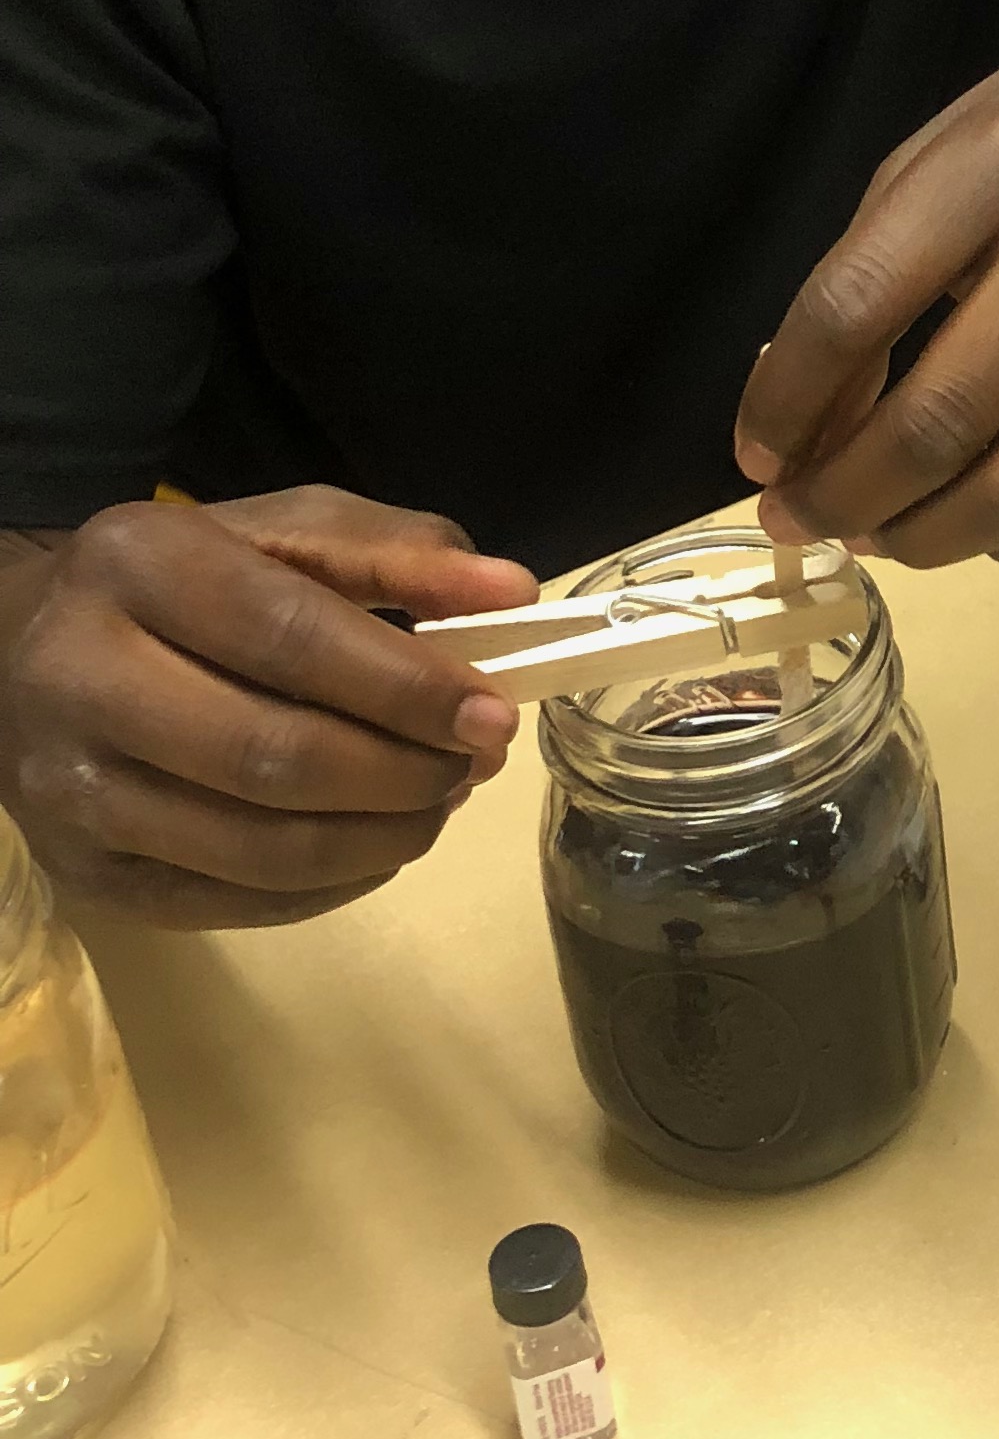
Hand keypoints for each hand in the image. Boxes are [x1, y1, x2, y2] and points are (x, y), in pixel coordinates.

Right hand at [0, 490, 535, 931]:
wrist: (26, 655)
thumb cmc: (184, 586)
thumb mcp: (283, 533)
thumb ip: (398, 550)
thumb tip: (511, 592)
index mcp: (138, 565)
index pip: (289, 636)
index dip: (404, 686)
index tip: (489, 714)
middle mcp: (82, 677)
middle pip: (273, 756)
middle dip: (402, 773)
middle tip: (474, 765)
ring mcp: (70, 790)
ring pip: (258, 848)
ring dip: (380, 838)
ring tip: (437, 803)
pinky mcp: (84, 873)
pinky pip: (232, 905)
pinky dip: (331, 886)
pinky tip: (376, 844)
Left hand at [737, 20, 998, 571]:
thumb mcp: (966, 140)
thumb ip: (878, 261)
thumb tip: (810, 421)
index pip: (859, 305)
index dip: (785, 400)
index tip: (757, 451)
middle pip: (939, 420)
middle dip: (844, 496)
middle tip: (802, 517)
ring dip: (924, 539)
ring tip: (879, 535)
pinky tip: (979, 529)